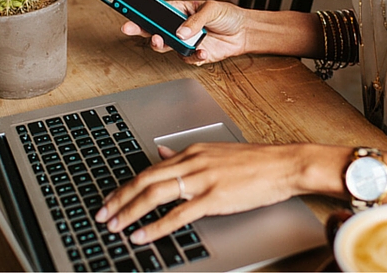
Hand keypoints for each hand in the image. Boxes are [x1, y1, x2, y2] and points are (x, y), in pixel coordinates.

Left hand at [93, 143, 320, 244]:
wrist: (284, 165)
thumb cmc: (256, 163)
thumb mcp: (216, 153)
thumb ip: (187, 155)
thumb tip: (162, 153)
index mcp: (192, 152)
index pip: (150, 169)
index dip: (127, 186)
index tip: (112, 199)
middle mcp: (193, 162)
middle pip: (145, 179)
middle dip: (119, 198)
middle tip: (103, 214)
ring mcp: (202, 179)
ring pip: (155, 194)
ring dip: (130, 211)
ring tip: (115, 225)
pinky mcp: (214, 197)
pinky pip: (177, 214)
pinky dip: (155, 226)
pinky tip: (142, 235)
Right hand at [121, 0, 248, 65]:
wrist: (244, 32)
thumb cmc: (227, 15)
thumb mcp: (212, 9)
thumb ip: (195, 20)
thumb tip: (180, 32)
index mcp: (179, 11)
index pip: (156, 11)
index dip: (140, 13)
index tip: (128, 14)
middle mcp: (179, 27)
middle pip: (154, 30)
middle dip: (142, 30)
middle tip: (134, 29)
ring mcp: (185, 42)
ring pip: (167, 47)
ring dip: (164, 44)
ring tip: (167, 40)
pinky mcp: (195, 54)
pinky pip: (188, 58)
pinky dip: (194, 56)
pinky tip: (202, 50)